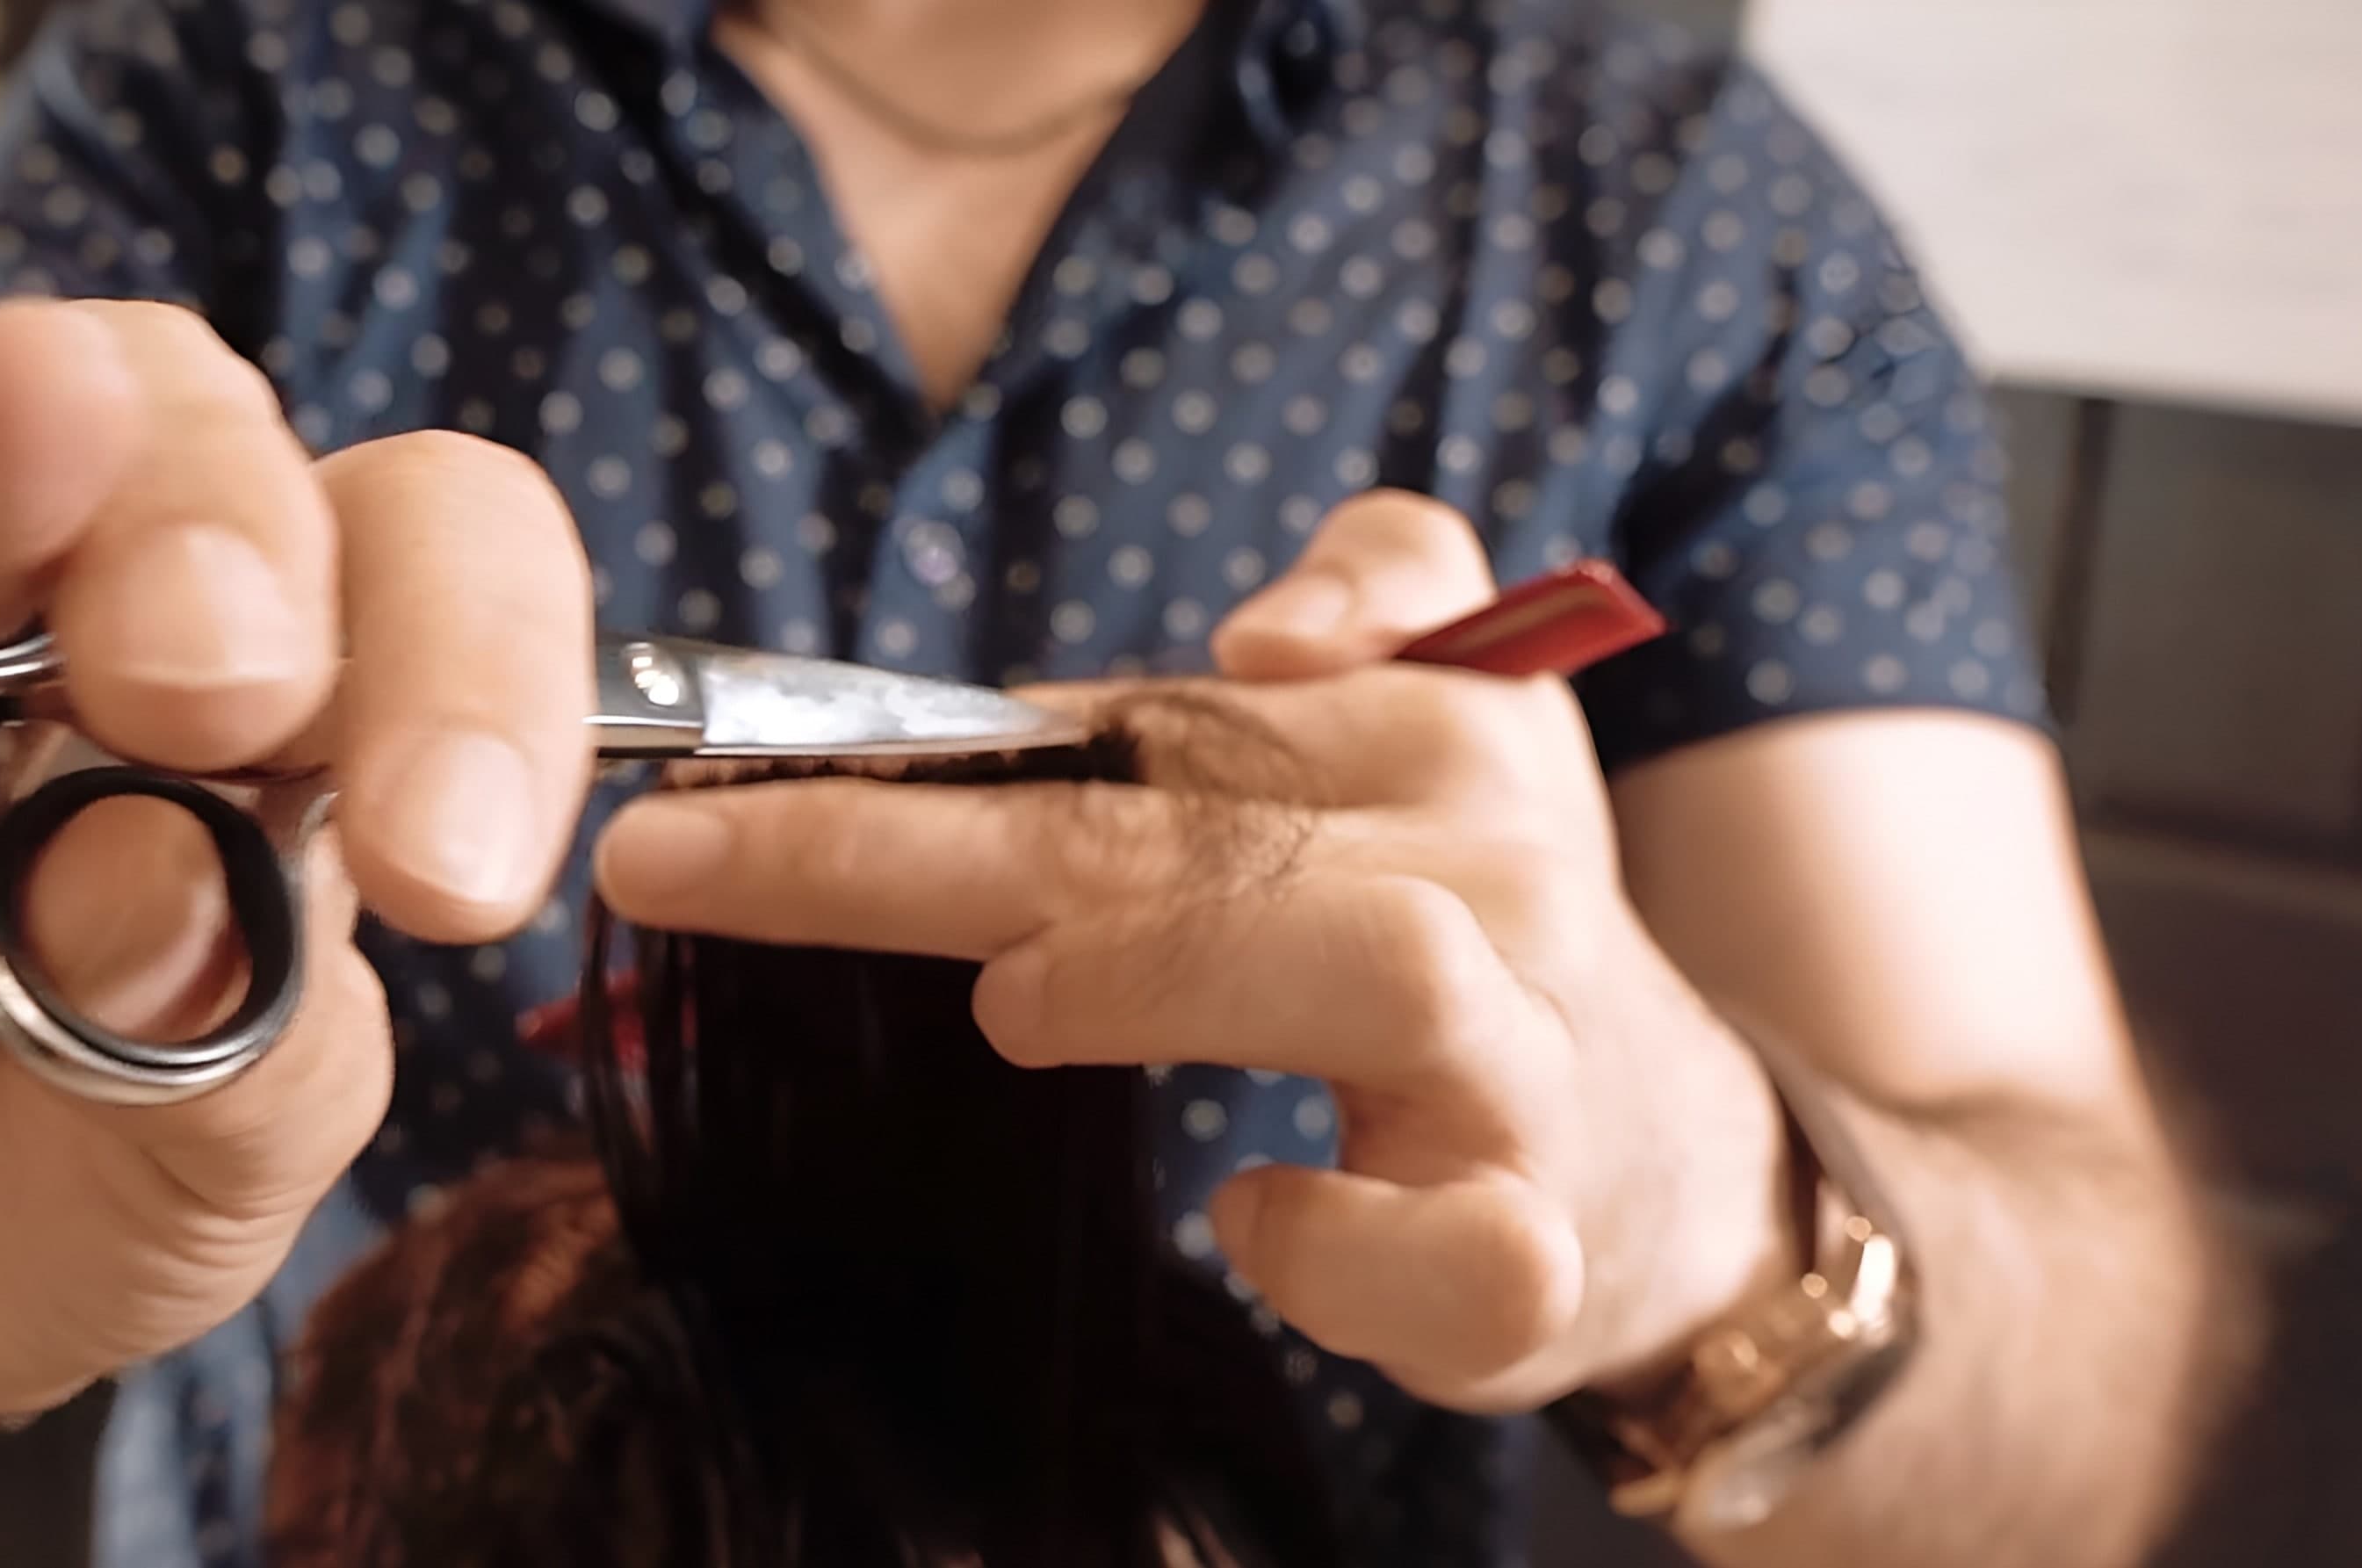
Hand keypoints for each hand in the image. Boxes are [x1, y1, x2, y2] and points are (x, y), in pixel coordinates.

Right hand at [0, 278, 596, 1450]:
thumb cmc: (55, 1195)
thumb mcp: (196, 1174)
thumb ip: (233, 1056)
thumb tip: (180, 874)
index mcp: (269, 702)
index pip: (404, 562)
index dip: (465, 656)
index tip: (455, 859)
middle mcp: (51, 621)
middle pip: (168, 444)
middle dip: (216, 532)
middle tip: (224, 681)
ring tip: (20, 418)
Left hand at [592, 493, 1793, 1411]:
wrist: (1676, 1165)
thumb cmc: (1481, 934)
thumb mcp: (1446, 725)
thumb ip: (1379, 589)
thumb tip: (1266, 630)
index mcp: (1433, 734)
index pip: (1140, 715)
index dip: (909, 744)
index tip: (690, 778)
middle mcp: (1488, 873)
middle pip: (1195, 825)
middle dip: (912, 845)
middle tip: (685, 861)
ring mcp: (1527, 1063)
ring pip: (1378, 972)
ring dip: (1162, 976)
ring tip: (1010, 1008)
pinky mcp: (1540, 1247)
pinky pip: (1459, 1246)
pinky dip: (1340, 1249)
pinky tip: (1253, 1226)